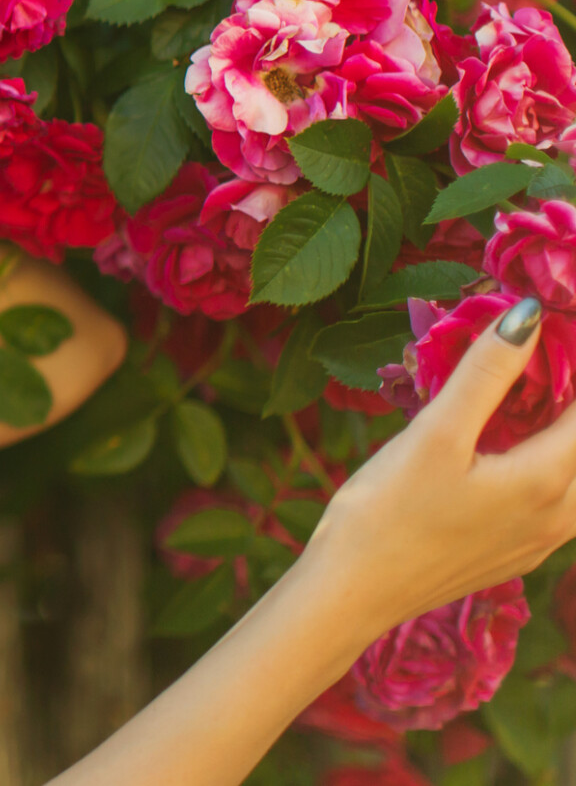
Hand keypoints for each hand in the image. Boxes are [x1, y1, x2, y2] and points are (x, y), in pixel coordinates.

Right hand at [304, 299, 575, 636]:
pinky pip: (559, 503)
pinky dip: (551, 466)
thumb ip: (486, 373)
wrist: (353, 593)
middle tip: (542, 360)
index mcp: (547, 481)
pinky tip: (511, 451)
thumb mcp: (433, 434)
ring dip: (561, 437)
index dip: (573, 366)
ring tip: (530, 402)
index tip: (553, 332)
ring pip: (575, 480)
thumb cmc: (386, 512)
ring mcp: (541, 541)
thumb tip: (529, 314)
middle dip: (567, 402)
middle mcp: (560, 515)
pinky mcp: (516, 554)